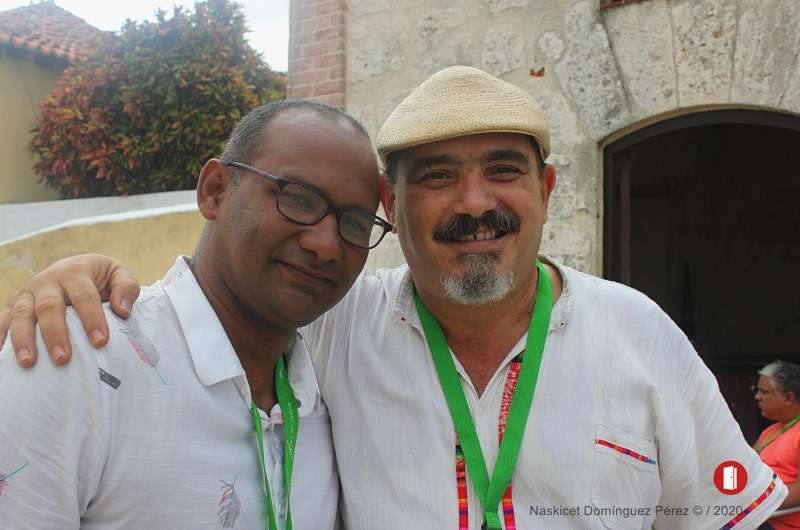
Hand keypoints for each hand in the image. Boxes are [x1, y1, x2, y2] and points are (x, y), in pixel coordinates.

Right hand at [0, 254, 140, 366]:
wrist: (72, 267)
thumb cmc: (100, 278)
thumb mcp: (118, 274)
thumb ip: (126, 288)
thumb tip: (122, 311)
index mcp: (75, 272)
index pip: (84, 296)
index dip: (92, 318)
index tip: (101, 342)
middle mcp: (47, 281)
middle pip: (48, 306)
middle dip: (55, 333)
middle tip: (63, 358)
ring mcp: (27, 293)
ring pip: (21, 315)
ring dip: (23, 339)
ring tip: (29, 363)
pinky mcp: (13, 305)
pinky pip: (2, 321)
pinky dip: (0, 337)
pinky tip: (1, 357)